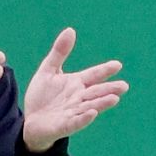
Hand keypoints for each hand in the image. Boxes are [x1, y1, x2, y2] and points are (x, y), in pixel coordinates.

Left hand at [21, 28, 127, 150]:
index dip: (104, 70)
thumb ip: (59, 52)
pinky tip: (92, 113)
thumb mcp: (48, 70)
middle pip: (96, 92)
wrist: (31, 121)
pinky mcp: (64, 125)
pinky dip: (84, 118)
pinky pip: (76, 121)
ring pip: (90, 106)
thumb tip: (71, 30)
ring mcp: (73, 112)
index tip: (117, 65)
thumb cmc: (42, 96)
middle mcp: (78, 98)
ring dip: (102, 103)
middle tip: (124, 86)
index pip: (93, 75)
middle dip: (109, 89)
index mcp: (77, 83)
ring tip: (114, 98)